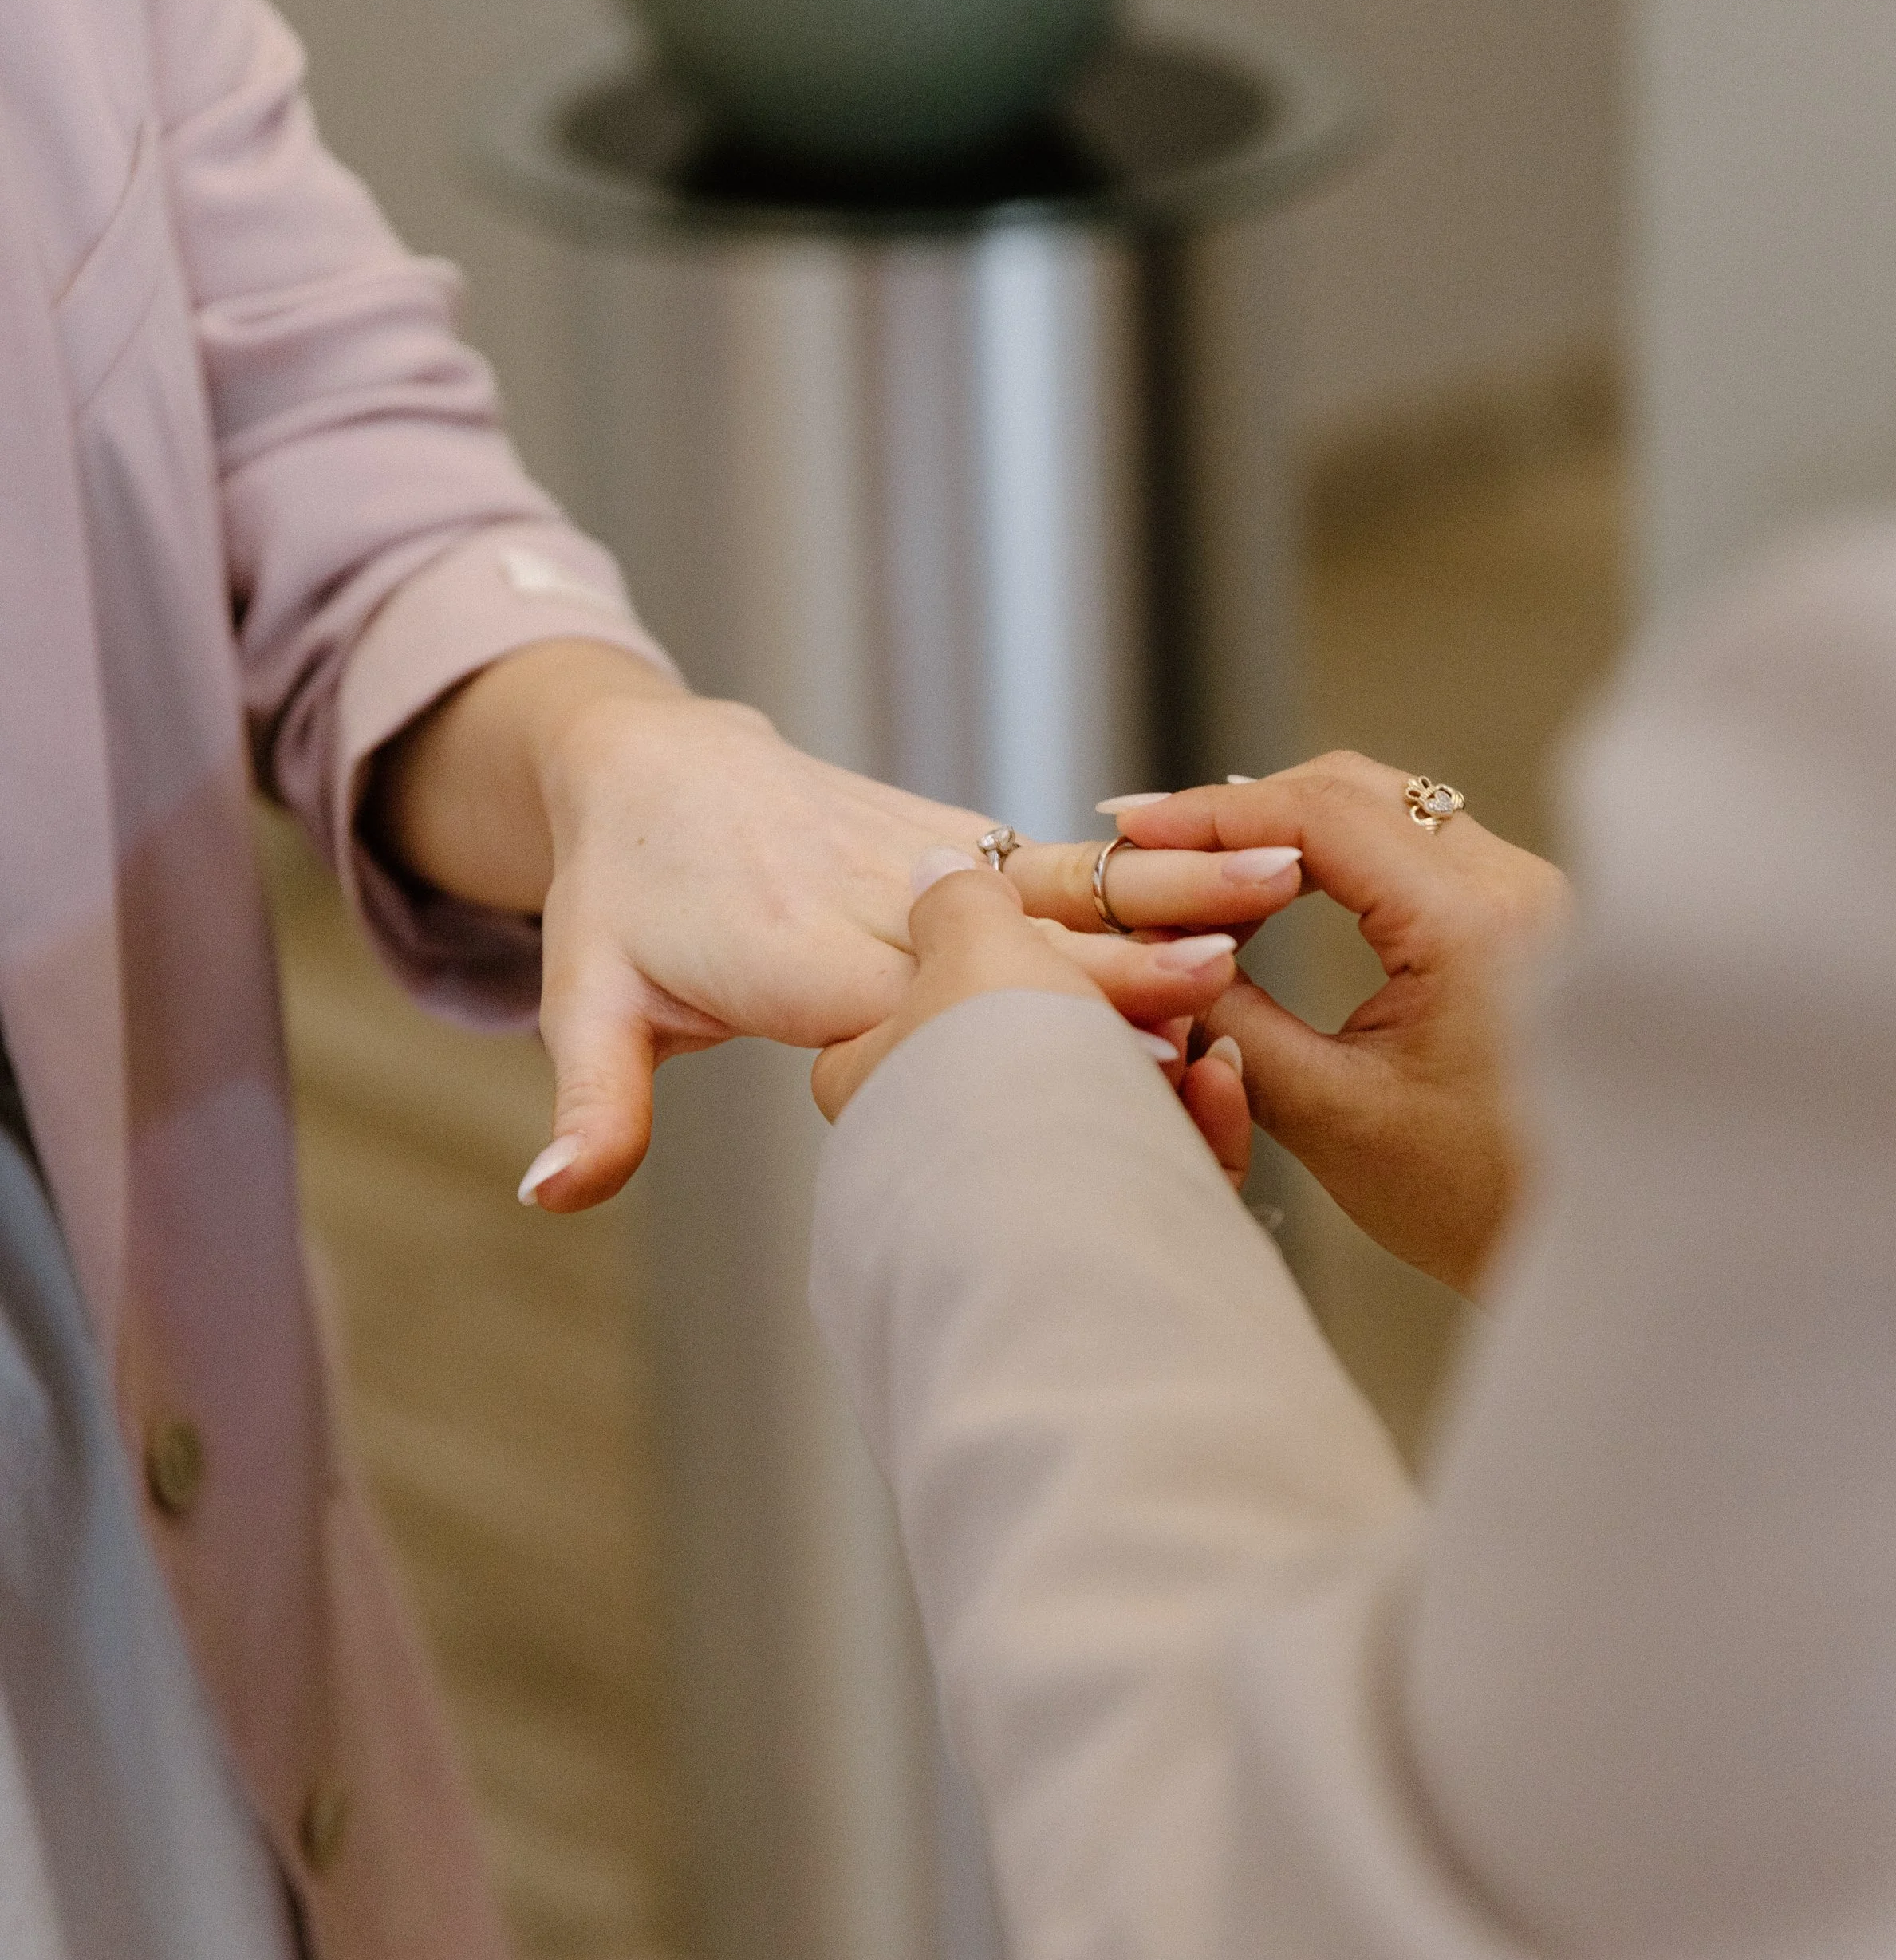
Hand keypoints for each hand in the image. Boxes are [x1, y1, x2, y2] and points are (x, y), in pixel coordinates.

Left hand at [373, 643, 1302, 1206]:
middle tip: (1230, 971)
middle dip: (1120, 953)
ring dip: (1168, 879)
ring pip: (1061, 874)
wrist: (642, 765)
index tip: (1103, 1042)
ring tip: (1283, 871)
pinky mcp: (956, 838)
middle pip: (1017, 930)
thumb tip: (549, 1195)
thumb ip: (594, 1101)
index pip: (927, 996)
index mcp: (798, 949)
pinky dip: (1150, 865)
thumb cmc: (615, 897)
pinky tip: (1251, 869)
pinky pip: (1059, 857)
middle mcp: (878, 892)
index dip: (1019, 1024)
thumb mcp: (582, 993)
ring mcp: (927, 853)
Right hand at [1108, 753, 1569, 1293]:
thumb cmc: (1481, 1203)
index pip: (1322, 814)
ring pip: (1390, 810)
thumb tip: (1157, 950)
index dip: (1212, 811)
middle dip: (1243, 811)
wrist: (1605, 1244)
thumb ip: (1235, 1022)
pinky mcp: (1528, 918)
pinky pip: (1420, 848)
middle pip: (1356, 790)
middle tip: (1153, 844)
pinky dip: (1339, 857)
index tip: (1133, 828)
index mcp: (1472, 924)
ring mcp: (1531, 894)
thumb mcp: (1331, 1115)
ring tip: (1204, 873)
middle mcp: (1516, 885)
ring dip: (1291, 832)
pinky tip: (1280, 894)